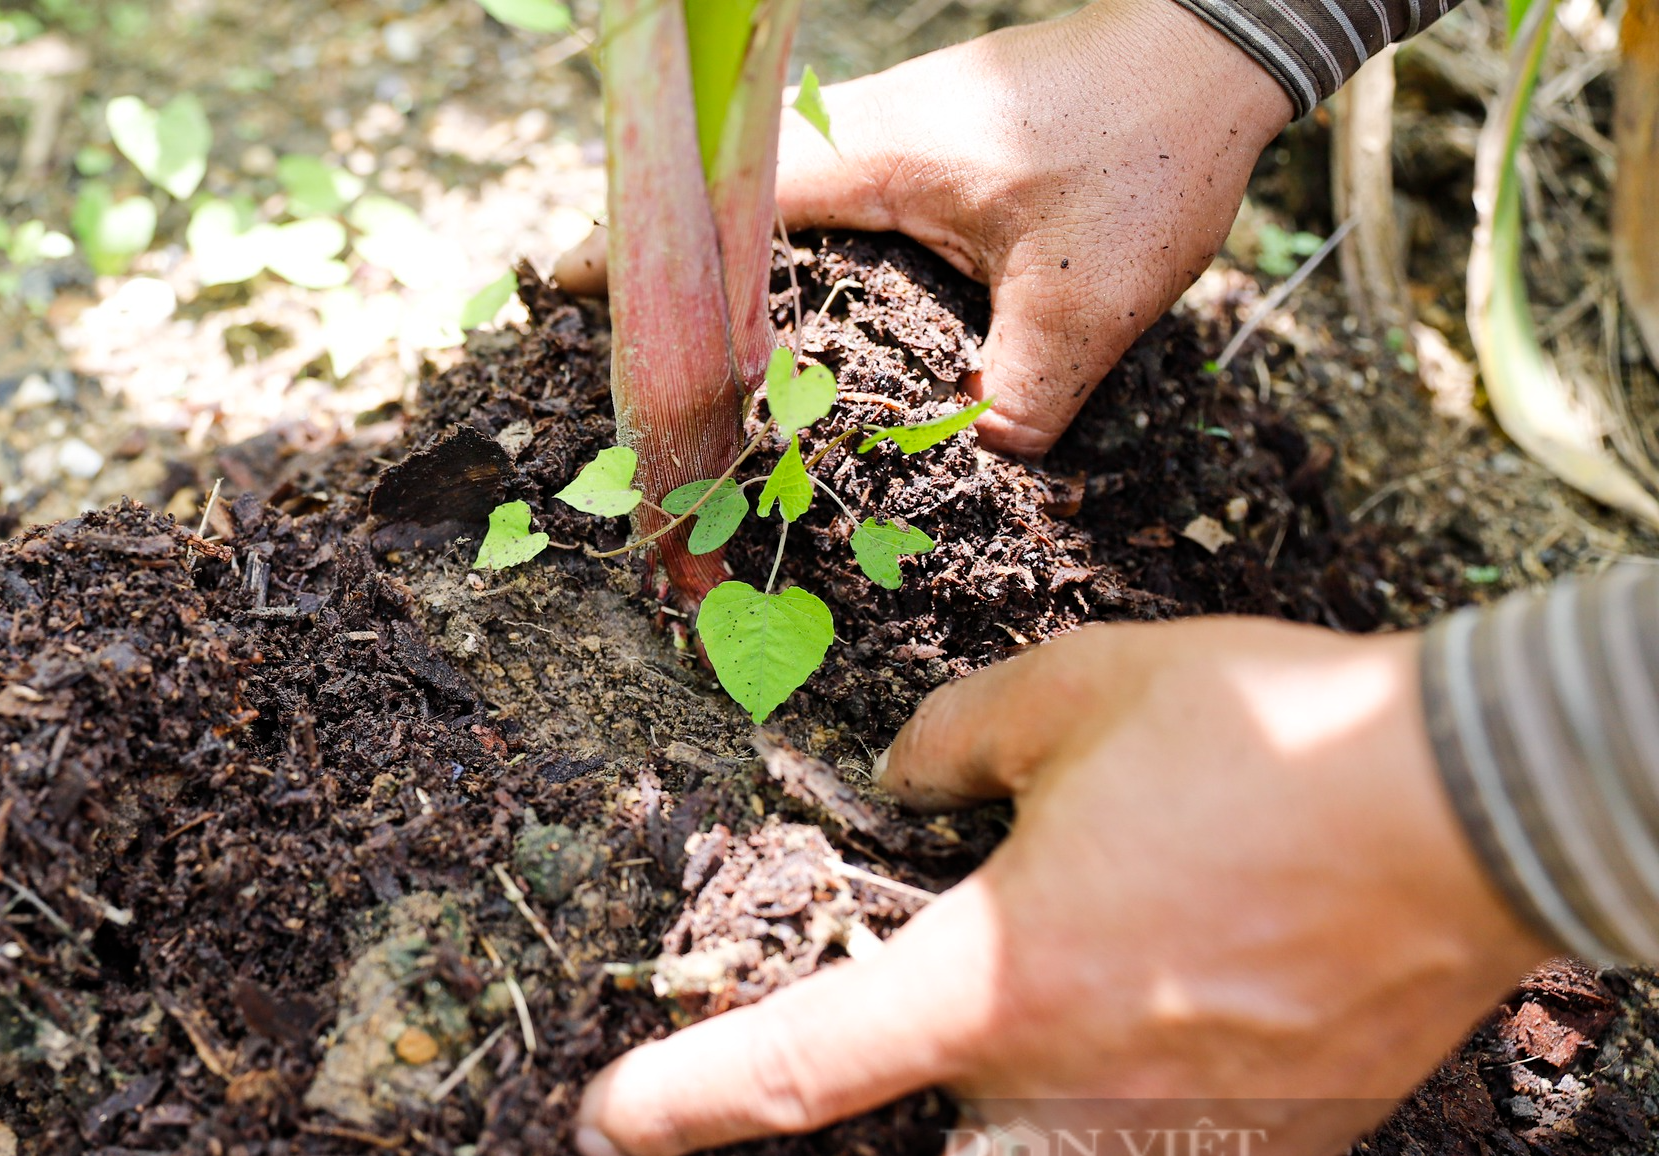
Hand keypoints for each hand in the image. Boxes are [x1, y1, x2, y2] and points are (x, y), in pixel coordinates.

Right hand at [557, 0, 1292, 456]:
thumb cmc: (1147, 150)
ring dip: (740, 260)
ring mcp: (900, 133)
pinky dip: (805, 250)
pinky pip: (840, 199)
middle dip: (680, 267)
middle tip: (631, 340)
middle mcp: (870, 135)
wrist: (1222, 47)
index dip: (648, 249)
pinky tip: (812, 308)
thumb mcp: (1087, 302)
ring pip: (786, 199)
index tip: (566, 281)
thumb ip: (1020, 400)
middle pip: (737, 201)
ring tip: (701, 340)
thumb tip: (975, 475)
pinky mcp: (936, 143)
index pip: (728, 203)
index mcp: (876, 157)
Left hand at [574, 619, 1551, 1155]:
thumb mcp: (1077, 687)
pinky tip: (1130, 1110)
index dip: (673, 1109)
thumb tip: (903, 775)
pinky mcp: (1280, 1148)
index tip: (605, 1132)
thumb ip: (957, 738)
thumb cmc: (1264, 737)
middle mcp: (1079, 1097)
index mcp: (1000, 984)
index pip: (792, 1075)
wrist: (1474, 801)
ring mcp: (1186, 1144)